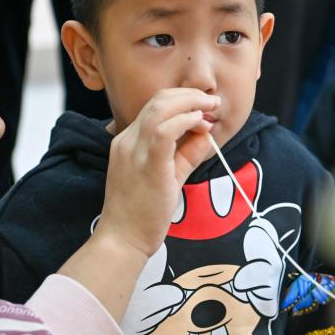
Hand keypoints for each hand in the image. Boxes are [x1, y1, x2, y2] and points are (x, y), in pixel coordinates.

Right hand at [98, 88, 218, 258]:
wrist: (122, 240)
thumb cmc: (142, 213)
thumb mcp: (169, 176)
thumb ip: (188, 154)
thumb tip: (207, 135)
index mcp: (128, 141)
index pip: (154, 106)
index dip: (182, 100)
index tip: (203, 108)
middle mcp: (127, 141)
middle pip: (158, 100)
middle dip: (190, 95)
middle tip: (212, 102)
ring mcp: (133, 151)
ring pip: (160, 109)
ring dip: (190, 103)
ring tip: (209, 109)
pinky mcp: (146, 165)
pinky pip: (163, 132)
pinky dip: (184, 121)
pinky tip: (199, 123)